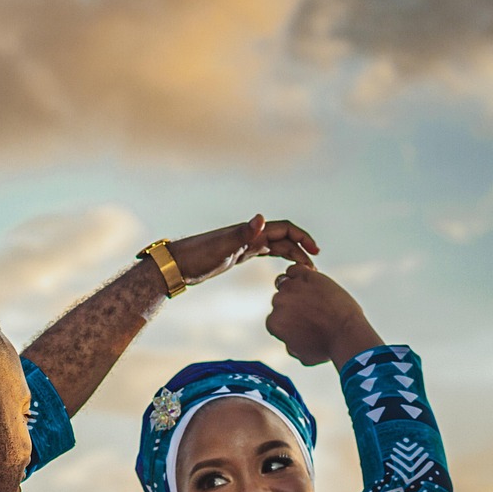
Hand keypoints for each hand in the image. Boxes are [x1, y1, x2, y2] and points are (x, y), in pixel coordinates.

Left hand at [168, 215, 318, 285]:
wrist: (177, 265)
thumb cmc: (197, 256)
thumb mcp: (222, 246)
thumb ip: (243, 233)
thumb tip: (261, 218)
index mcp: (250, 231)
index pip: (285, 228)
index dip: (302, 237)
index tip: (315, 252)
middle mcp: (249, 235)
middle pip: (284, 238)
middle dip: (301, 250)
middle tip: (314, 270)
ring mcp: (244, 244)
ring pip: (276, 246)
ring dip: (292, 256)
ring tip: (304, 273)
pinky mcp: (238, 255)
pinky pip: (264, 253)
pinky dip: (278, 258)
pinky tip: (283, 269)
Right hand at [265, 264, 383, 367]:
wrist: (346, 333)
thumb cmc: (326, 348)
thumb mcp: (301, 355)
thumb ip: (289, 344)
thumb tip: (288, 340)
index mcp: (274, 323)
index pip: (275, 318)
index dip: (288, 321)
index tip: (301, 323)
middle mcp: (279, 303)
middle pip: (280, 300)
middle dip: (292, 305)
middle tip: (310, 310)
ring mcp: (292, 287)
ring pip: (285, 283)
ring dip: (295, 289)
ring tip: (312, 296)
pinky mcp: (307, 276)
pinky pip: (295, 269)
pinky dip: (299, 274)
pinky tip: (310, 281)